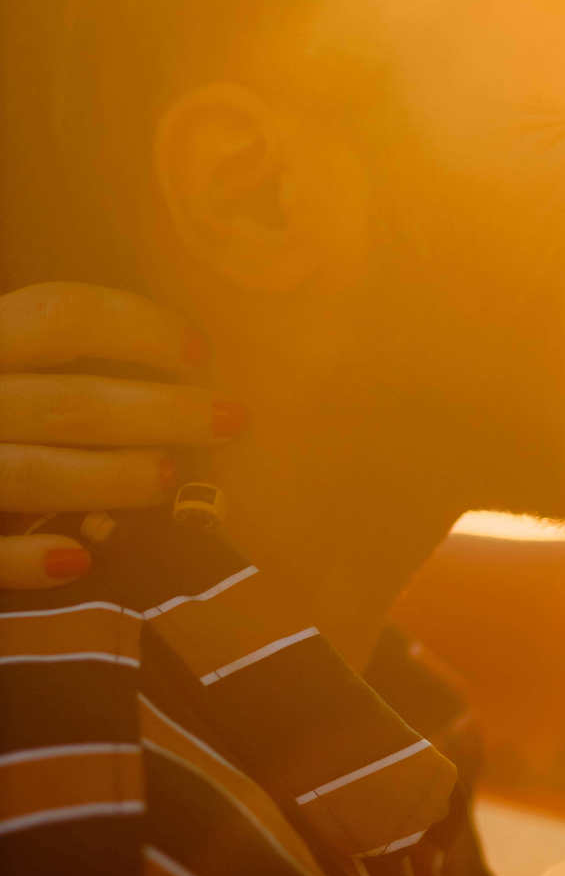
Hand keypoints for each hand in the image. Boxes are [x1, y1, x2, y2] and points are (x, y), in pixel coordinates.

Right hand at [0, 284, 243, 589]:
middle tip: (231, 419)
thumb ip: (42, 357)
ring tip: (169, 478)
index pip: (61, 315)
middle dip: (163, 412)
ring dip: (112, 480)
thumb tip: (174, 360)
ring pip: (36, 475)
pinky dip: (30, 561)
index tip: (198, 352)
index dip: (138, 327)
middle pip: (72, 402)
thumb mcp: (1, 365)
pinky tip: (82, 558)